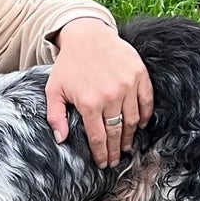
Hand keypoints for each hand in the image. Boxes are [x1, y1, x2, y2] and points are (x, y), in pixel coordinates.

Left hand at [46, 17, 154, 168]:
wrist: (87, 36)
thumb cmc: (67, 66)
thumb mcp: (53, 91)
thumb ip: (55, 116)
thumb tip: (61, 140)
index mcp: (89, 103)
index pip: (98, 137)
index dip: (102, 153)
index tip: (104, 164)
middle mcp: (111, 96)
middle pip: (116, 131)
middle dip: (116, 150)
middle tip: (116, 160)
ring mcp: (128, 85)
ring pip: (132, 119)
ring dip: (130, 136)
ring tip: (127, 146)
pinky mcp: (139, 75)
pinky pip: (146, 101)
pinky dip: (144, 115)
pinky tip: (139, 125)